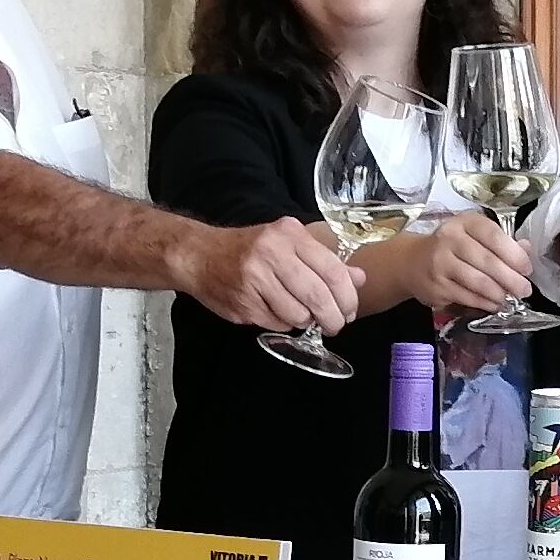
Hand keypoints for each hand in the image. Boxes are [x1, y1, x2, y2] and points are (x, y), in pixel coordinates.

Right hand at [186, 218, 359, 333]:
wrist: (199, 255)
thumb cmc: (250, 249)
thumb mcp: (289, 244)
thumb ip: (325, 261)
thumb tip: (360, 279)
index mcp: (288, 234)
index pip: (332, 270)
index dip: (347, 297)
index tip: (350, 310)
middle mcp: (271, 253)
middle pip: (317, 296)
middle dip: (333, 318)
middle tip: (336, 325)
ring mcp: (254, 279)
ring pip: (298, 315)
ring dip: (305, 321)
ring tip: (300, 314)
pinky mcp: (242, 302)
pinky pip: (276, 323)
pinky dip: (283, 323)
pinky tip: (276, 311)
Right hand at [412, 210, 534, 316]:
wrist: (411, 262)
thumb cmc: (451, 248)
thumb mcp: (474, 236)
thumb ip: (501, 242)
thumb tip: (527, 250)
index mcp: (465, 222)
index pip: (494, 236)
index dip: (514, 254)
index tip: (527, 269)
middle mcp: (450, 239)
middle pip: (488, 262)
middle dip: (512, 279)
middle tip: (524, 290)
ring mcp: (441, 263)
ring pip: (479, 282)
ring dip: (499, 294)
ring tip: (510, 298)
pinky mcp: (437, 286)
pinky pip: (468, 297)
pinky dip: (485, 303)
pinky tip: (494, 303)